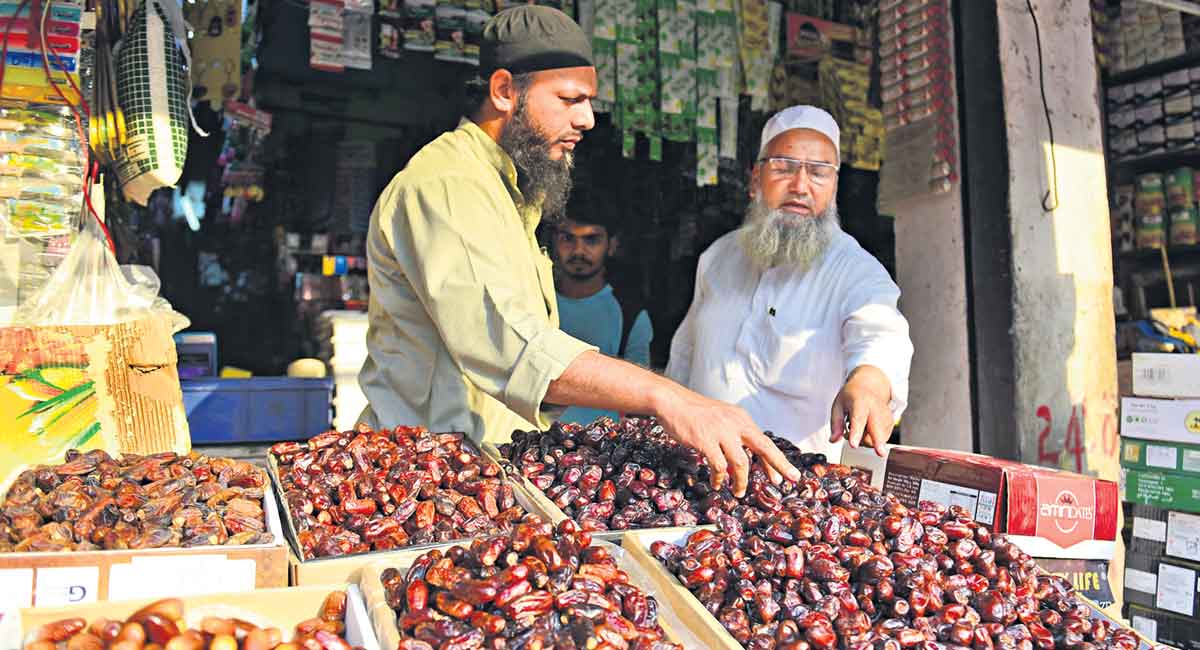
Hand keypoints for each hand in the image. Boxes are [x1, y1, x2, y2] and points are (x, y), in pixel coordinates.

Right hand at [652, 385, 800, 497]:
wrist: (673, 402)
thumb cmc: (696, 414)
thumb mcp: (722, 420)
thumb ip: (734, 438)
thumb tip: (743, 465)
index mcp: (742, 419)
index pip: (765, 442)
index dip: (777, 461)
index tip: (787, 476)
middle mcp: (736, 424)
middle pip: (764, 448)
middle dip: (778, 466)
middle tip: (787, 481)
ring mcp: (721, 432)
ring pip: (740, 463)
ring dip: (741, 482)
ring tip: (738, 493)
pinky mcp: (706, 440)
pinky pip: (718, 466)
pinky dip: (719, 478)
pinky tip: (717, 484)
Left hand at [829, 365, 894, 456]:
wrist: (868, 387)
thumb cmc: (852, 397)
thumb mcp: (838, 406)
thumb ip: (836, 424)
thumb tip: (833, 440)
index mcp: (860, 402)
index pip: (857, 419)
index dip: (856, 433)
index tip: (853, 444)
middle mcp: (875, 408)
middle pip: (877, 428)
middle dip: (878, 441)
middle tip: (880, 454)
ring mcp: (885, 415)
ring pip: (878, 437)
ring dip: (867, 440)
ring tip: (859, 428)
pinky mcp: (891, 422)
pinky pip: (883, 438)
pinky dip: (874, 439)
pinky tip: (868, 430)